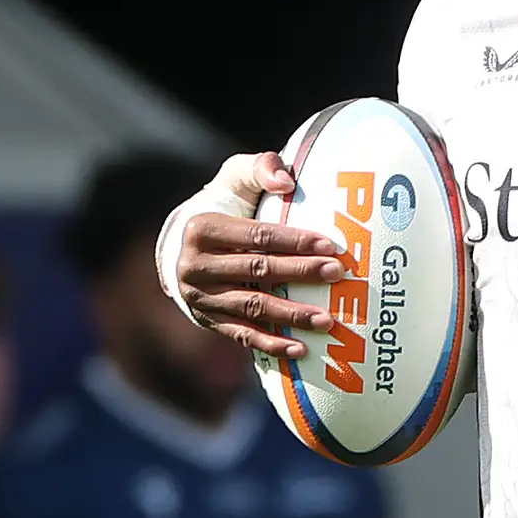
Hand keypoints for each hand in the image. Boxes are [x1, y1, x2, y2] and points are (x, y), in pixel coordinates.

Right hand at [168, 152, 345, 361]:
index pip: (256, 236)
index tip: (330, 246)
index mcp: (202, 228)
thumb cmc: (222, 206)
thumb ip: (260, 168)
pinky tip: (300, 349)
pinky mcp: (208, 320)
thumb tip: (287, 182)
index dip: (294, 241)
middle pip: (258, 270)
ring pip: (253, 307)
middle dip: (300, 273)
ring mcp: (201, 297)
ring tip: (327, 320)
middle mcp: (196, 265)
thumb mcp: (234, 178)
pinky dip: (271, 343)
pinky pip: (242, 335)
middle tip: (337, 274)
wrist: (180, 247)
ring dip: (291, 314)